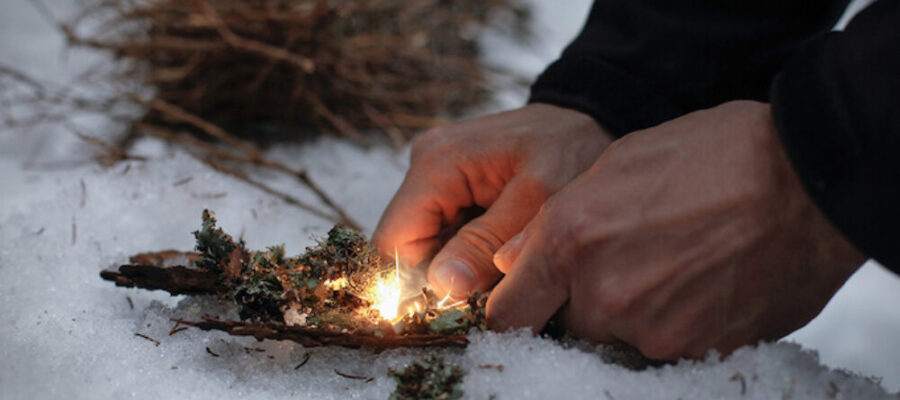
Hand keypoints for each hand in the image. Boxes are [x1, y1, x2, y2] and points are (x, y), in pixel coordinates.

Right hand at [373, 103, 612, 295]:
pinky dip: (469, 250)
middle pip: (408, 246)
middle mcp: (424, 165)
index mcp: (436, 164)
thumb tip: (442, 285)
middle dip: (445, 274)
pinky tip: (501, 245)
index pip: (393, 242)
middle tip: (496, 282)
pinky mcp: (449, 184)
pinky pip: (444, 231)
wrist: (588, 120)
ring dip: (460, 264)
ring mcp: (434, 174)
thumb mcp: (538, 200)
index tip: (462, 301)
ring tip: (505, 260)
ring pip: (426, 243)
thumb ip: (487, 243)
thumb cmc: (570, 150)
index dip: (417, 282)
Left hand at [488, 101, 864, 358]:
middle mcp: (602, 294)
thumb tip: (511, 263)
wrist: (807, 181)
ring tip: (674, 264)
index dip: (518, 308)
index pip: (508, 315)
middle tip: (626, 262)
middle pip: (566, 326)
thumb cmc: (713, 156)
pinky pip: (665, 346)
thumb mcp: (617, 163)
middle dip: (583, 302)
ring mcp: (652, 330)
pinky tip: (701, 282)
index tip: (531, 301)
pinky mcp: (697, 350)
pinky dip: (675, 322)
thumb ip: (552, 222)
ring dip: (633, 313)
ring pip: (617, 337)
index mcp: (570, 239)